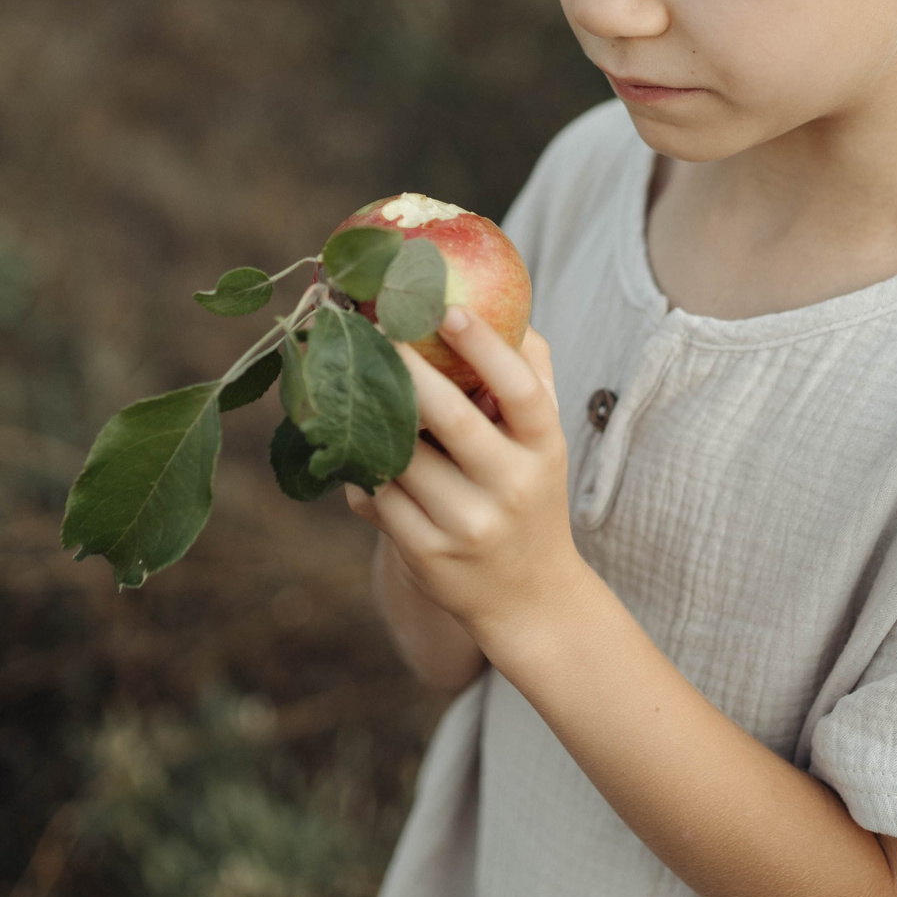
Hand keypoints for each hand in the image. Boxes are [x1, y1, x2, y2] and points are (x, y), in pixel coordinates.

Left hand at [343, 310, 584, 649]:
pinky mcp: (428, 554)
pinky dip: (359, 466)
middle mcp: (511, 486)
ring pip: (401, 456)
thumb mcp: (544, 440)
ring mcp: (468, 524)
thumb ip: (530, 371)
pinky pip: (377, 495)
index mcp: (545, 449)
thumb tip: (493, 299)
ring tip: (351, 377)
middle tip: (373, 328)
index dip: (484, 347)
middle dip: (406, 369)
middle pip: (451, 418)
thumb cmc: (529, 492)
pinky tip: (350, 443)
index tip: (446, 309)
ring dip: (372, 416)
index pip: (520, 390)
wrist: (529, 597)